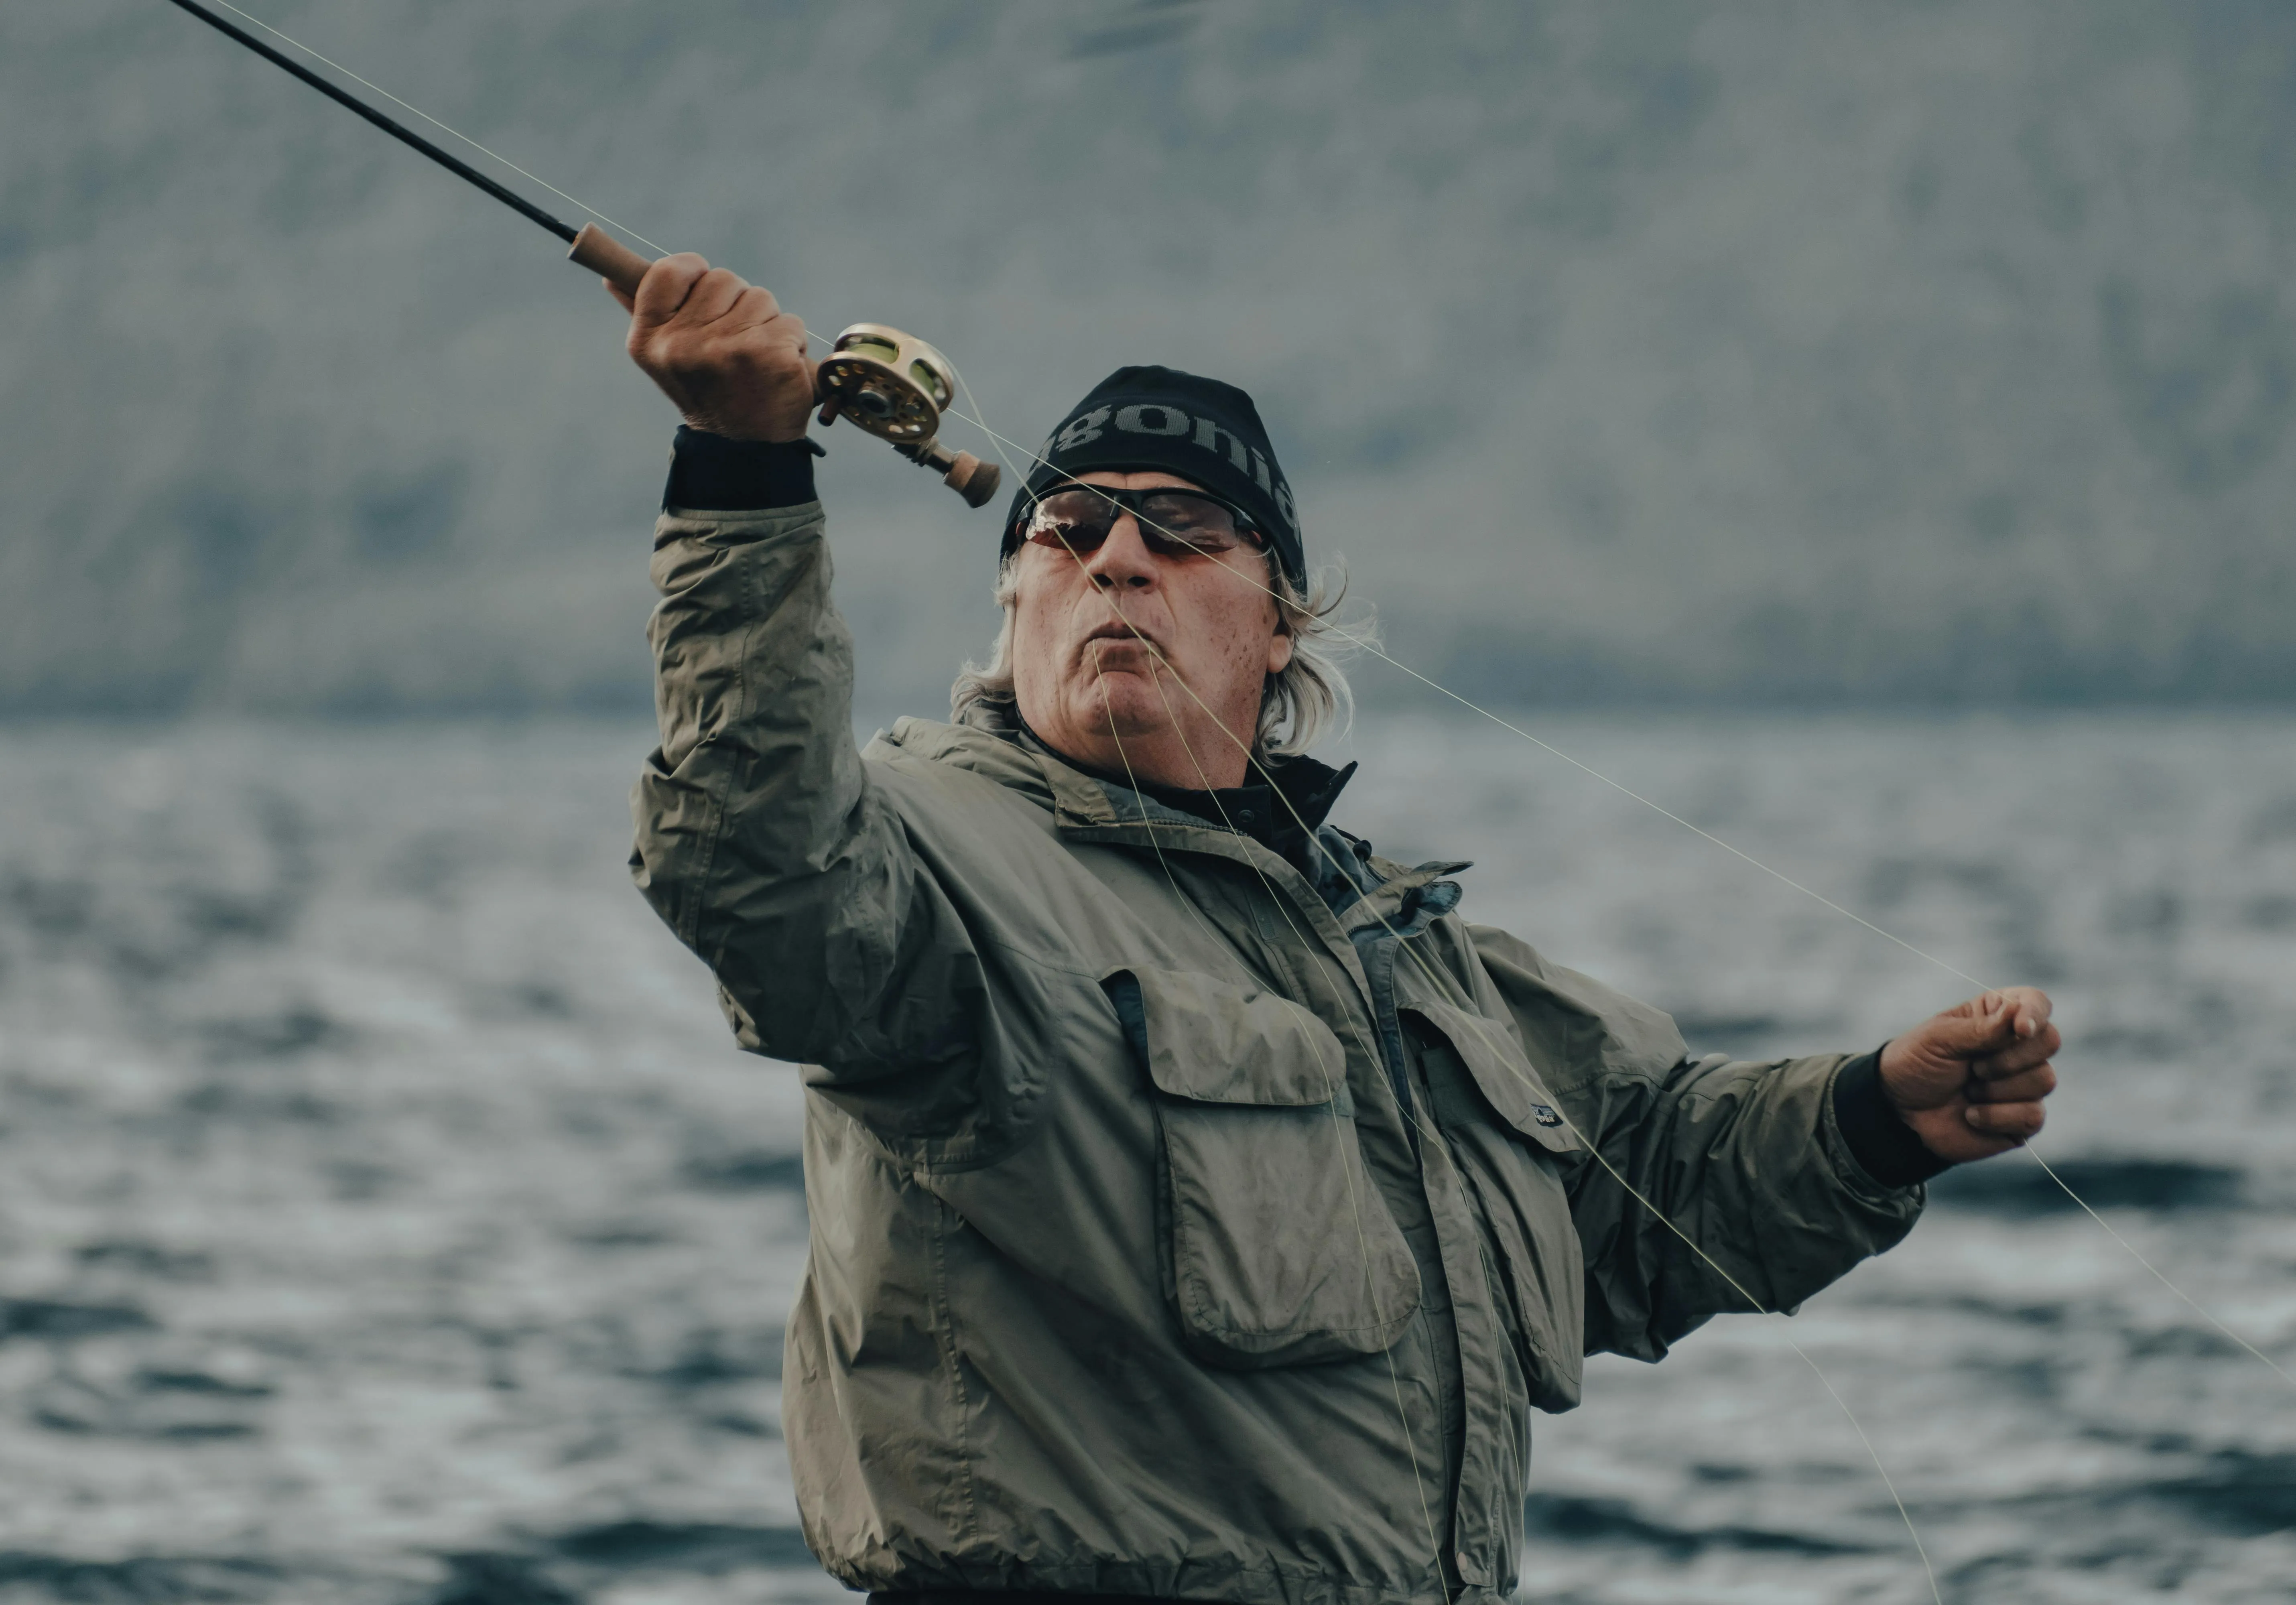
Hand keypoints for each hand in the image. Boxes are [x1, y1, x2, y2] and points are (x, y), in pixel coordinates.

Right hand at [609, 254, 814, 441]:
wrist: (744, 451)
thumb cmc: (710, 396)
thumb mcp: (665, 359)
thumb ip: (642, 314)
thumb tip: (611, 277)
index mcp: (650, 340)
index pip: (667, 271)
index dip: (693, 271)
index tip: (704, 290)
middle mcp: (683, 344)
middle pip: (724, 279)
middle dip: (736, 305)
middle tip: (733, 347)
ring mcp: (726, 349)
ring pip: (760, 298)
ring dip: (766, 324)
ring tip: (756, 361)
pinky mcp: (769, 355)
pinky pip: (790, 322)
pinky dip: (792, 344)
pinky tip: (779, 371)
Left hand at [1878, 987, 2059, 1164]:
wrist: (1899, 1112)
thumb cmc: (1916, 1065)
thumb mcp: (1938, 1038)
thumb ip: (1981, 1028)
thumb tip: (2019, 1014)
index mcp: (1997, 1016)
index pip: (2035, 1003)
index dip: (2035, 1014)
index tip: (2020, 1029)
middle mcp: (2017, 1047)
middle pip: (2050, 1041)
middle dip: (2008, 1058)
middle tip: (1973, 1067)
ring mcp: (2024, 1083)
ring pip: (2044, 1079)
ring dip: (1997, 1089)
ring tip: (1967, 1090)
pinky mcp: (2023, 1118)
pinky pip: (2033, 1115)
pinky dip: (1996, 1117)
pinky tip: (1971, 1116)